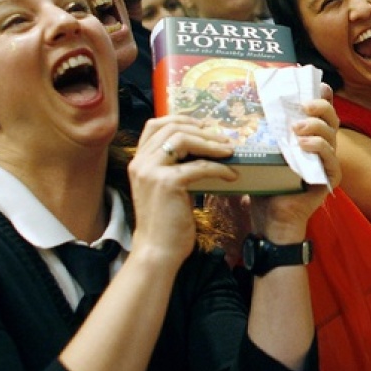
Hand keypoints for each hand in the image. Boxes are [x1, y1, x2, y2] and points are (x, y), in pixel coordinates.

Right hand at [128, 115, 234, 264]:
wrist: (157, 251)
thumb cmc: (166, 222)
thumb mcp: (165, 188)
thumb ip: (174, 167)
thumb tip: (203, 149)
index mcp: (139, 161)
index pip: (155, 125)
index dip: (182, 119)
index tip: (205, 126)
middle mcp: (141, 162)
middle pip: (173, 128)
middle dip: (203, 131)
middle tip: (225, 140)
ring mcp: (151, 171)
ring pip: (184, 139)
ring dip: (211, 143)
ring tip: (230, 152)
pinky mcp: (167, 183)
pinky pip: (200, 166)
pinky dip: (219, 168)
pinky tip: (232, 176)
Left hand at [249, 89, 340, 243]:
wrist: (270, 218)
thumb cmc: (264, 183)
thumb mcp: (260, 151)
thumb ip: (260, 130)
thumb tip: (241, 104)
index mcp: (307, 135)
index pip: (319, 110)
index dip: (319, 94)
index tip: (310, 84)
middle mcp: (321, 146)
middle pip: (331, 117)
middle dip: (320, 106)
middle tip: (303, 105)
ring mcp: (327, 162)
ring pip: (331, 135)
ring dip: (316, 126)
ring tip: (298, 128)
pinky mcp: (330, 178)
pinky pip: (331, 159)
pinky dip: (319, 148)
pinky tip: (304, 145)